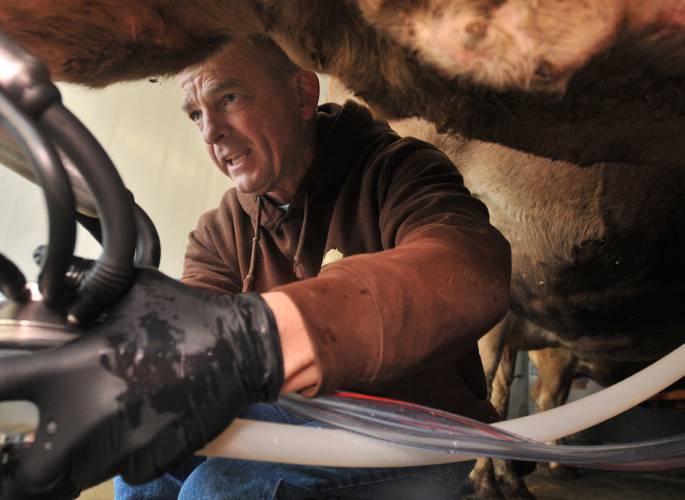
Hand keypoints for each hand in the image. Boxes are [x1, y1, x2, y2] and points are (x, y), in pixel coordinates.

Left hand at [0, 267, 282, 496]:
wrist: (241, 346)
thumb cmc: (186, 315)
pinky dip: (127, 456)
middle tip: (53, 438)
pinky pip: (125, 471)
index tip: (1, 390)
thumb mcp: (132, 288)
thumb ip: (86, 290)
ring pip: (80, 474)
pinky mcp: (154, 460)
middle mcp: (88, 417)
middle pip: (30, 471)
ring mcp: (122, 446)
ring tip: (110, 424)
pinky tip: (145, 426)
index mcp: (72, 370)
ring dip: (87, 455)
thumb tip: (55, 292)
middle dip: (35, 459)